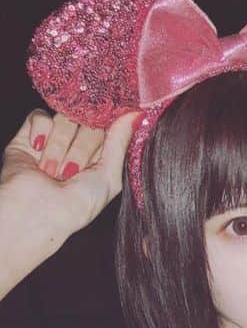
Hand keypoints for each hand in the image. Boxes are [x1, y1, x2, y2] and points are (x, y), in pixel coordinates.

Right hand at [0, 109, 138, 242]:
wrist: (37, 213)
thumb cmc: (78, 205)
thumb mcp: (109, 177)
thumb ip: (120, 143)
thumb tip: (136, 114)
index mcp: (100, 157)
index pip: (110, 127)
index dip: (108, 131)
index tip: (106, 136)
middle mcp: (78, 147)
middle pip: (88, 122)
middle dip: (81, 149)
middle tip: (73, 172)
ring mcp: (54, 140)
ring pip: (65, 118)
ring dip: (60, 146)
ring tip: (53, 171)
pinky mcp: (28, 136)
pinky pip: (40, 116)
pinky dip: (41, 132)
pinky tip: (37, 151)